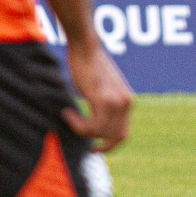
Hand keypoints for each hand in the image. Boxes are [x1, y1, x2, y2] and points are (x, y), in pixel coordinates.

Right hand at [63, 38, 133, 153]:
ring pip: (101, 133)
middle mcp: (126, 103)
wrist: (86, 47)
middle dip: (100, 146)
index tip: (95, 149)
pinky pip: (92, 125)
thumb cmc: (89, 66)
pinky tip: (67, 113)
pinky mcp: (103, 98)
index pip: (124, 134)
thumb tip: (95, 128)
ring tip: (69, 116)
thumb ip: (103, 106)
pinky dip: (77, 125)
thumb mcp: (101, 89)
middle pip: (116, 137)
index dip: (111, 146)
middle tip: (84, 146)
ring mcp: (116, 101)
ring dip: (82, 131)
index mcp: (127, 101)